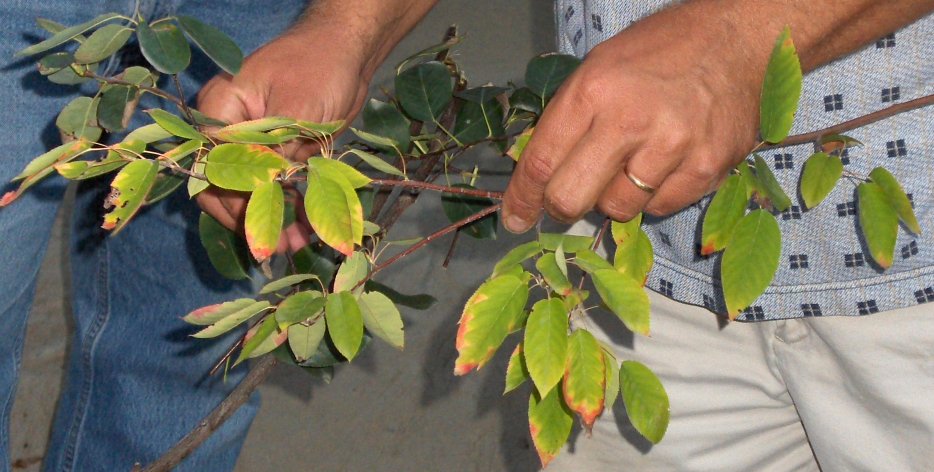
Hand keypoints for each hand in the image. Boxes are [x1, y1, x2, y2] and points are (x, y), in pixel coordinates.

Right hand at [196, 29, 372, 251]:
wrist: (348, 51)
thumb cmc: (318, 67)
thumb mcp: (296, 109)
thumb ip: (276, 151)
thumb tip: (265, 192)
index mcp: (221, 112)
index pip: (210, 168)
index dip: (230, 204)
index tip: (259, 229)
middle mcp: (231, 131)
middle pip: (227, 187)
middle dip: (253, 220)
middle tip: (281, 247)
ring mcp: (256, 144)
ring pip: (255, 192)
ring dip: (275, 219)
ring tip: (299, 244)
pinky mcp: (281, 154)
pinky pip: (279, 188)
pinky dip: (292, 207)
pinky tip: (309, 227)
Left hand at [501, 5, 762, 231]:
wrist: (738, 41)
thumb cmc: (661, 51)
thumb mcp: (600, 68)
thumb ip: (568, 119)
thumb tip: (538, 173)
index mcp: (594, 90)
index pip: (542, 161)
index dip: (522, 198)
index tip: (514, 217)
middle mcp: (629, 121)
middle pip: (571, 198)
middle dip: (561, 206)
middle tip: (568, 199)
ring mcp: (671, 147)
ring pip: (617, 209)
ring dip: (614, 196)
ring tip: (631, 163)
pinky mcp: (706, 168)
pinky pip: (659, 207)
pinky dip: (653, 195)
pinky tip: (663, 165)